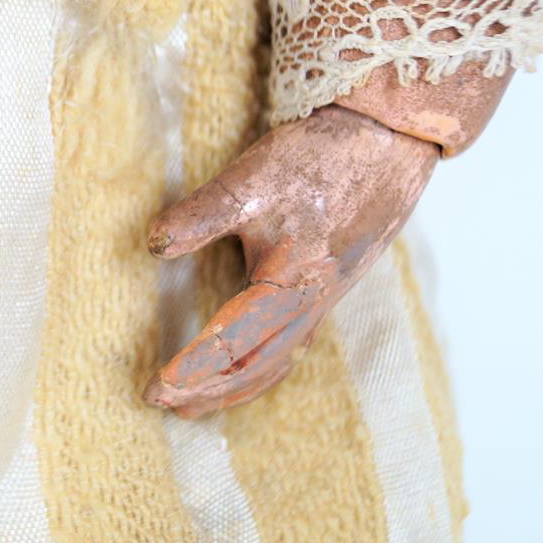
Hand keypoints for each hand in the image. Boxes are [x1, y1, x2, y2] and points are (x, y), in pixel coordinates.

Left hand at [144, 105, 437, 417]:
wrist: (388, 137)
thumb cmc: (320, 157)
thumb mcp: (251, 181)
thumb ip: (201, 215)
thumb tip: (154, 245)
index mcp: (291, 284)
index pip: (232, 343)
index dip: (193, 369)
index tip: (156, 389)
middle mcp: (312, 302)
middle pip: (257, 364)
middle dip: (211, 390)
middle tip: (166, 405)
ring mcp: (326, 296)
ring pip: (280, 358)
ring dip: (239, 384)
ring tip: (199, 402)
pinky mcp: (331, 282)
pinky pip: (296, 341)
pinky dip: (267, 364)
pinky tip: (253, 362)